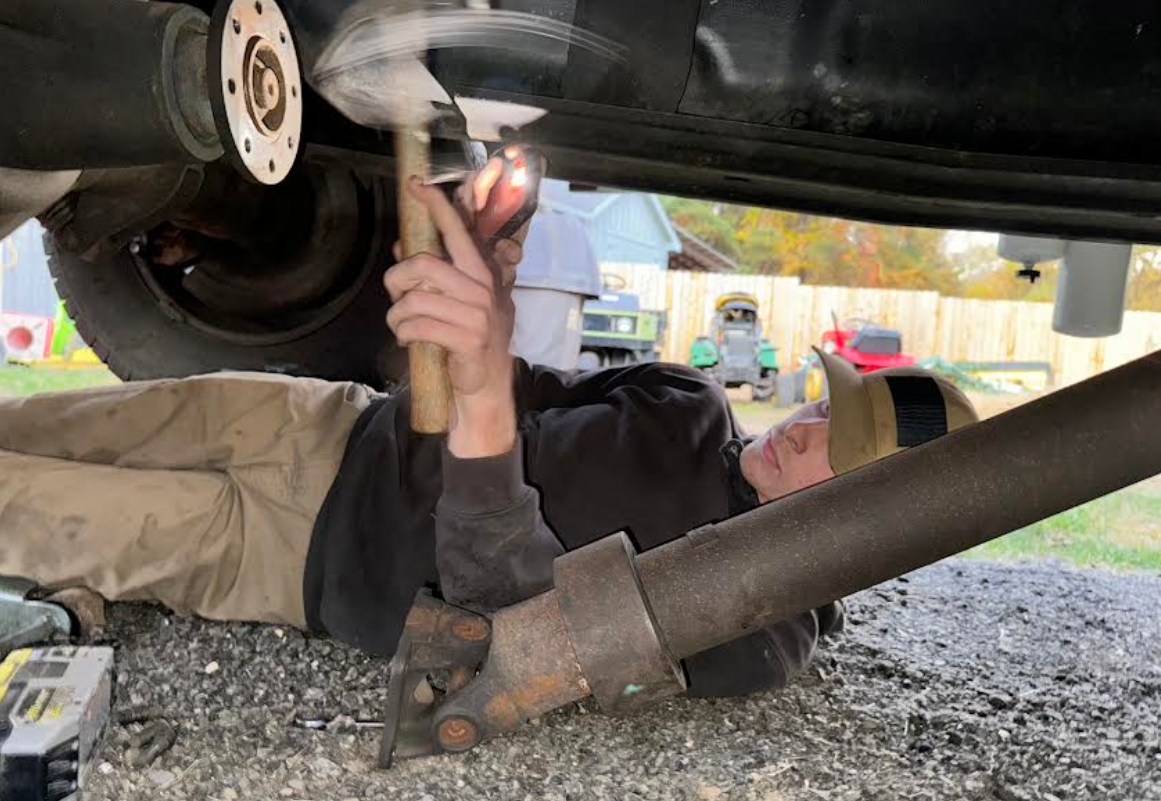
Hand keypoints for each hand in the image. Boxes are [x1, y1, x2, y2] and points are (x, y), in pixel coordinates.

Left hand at [385, 172, 525, 456]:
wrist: (486, 386)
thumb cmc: (468, 342)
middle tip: (395, 295)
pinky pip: (419, 326)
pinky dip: (405, 333)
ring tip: (400, 324)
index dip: (438, 207)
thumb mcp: (457, 304)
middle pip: (424, 265)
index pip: (459, 233)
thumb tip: (400, 248)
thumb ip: (434, 276)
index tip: (417, 185)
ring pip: (416, 299)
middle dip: (397, 280)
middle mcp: (483, 289)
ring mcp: (478, 314)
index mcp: (482, 274)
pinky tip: (408, 339)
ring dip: (397, 314)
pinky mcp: (468, 338)